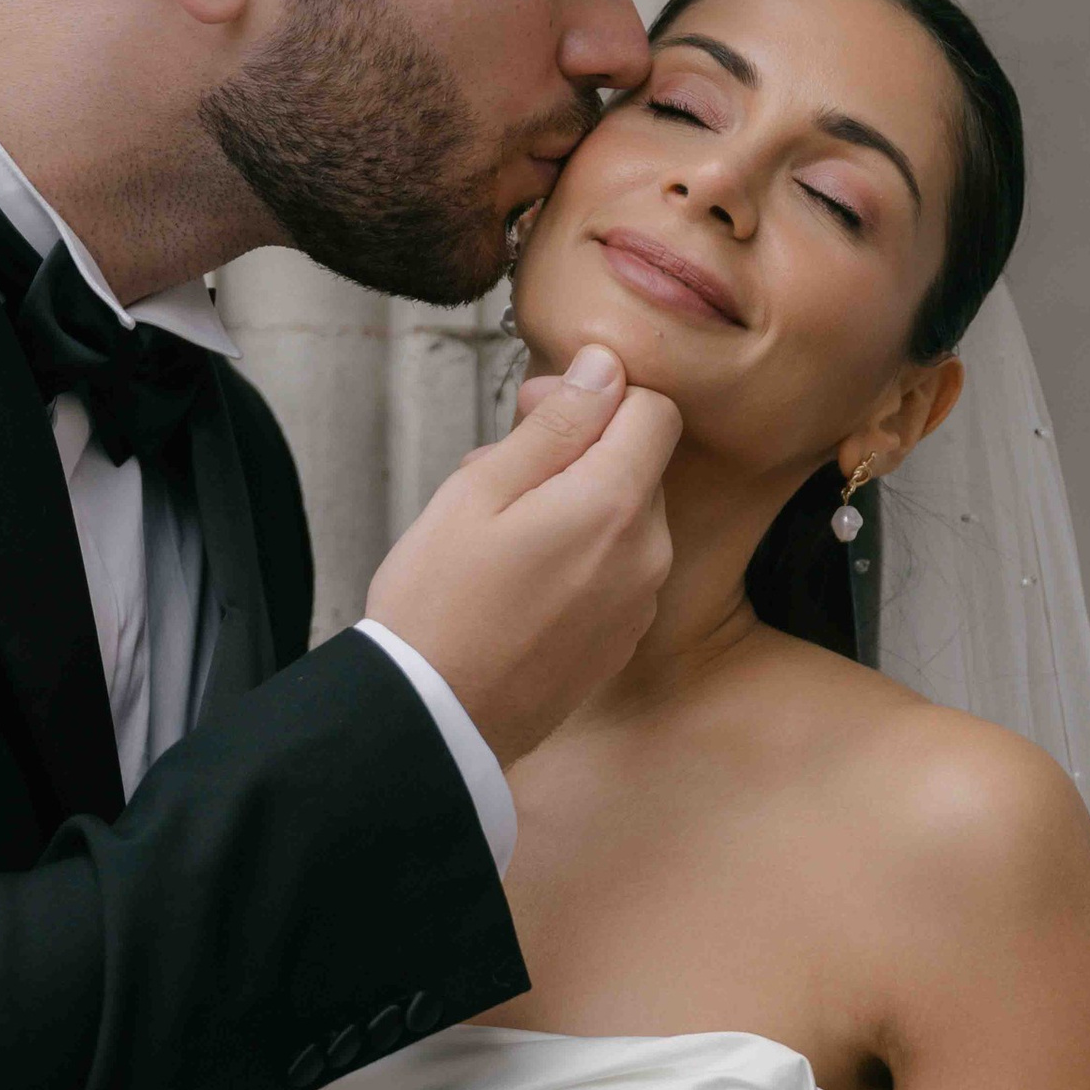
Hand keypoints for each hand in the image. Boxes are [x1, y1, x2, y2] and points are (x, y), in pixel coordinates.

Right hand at [364, 345, 678, 767]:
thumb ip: (555, 425)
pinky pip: (614, 571)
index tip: (536, 410)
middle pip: (639, 464)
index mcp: (616, 506)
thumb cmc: (440, 604)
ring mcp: (638, 604)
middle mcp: (647, 555)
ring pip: (623, 518)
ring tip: (496, 532)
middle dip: (578, 451)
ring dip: (573, 504)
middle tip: (496, 470)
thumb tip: (605, 368)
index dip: (596, 394)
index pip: (655, 409)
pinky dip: (577, 557)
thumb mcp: (480, 490)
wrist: (434, 721)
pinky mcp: (620, 641)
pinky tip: (516, 580)